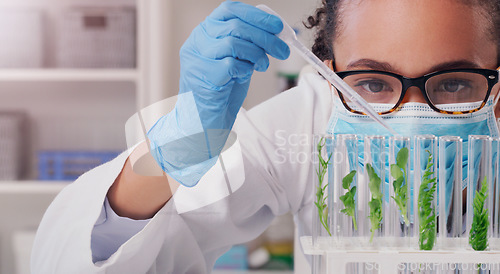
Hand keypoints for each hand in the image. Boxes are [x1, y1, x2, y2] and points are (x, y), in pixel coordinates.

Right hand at [148, 1, 289, 186]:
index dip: (256, 15)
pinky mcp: (202, 77)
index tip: (276, 25)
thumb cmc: (221, 91)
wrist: (204, 122)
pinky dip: (245, 70)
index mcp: (204, 33)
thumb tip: (275, 32)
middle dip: (265, 37)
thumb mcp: (236, 59)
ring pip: (233, 43)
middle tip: (282, 49)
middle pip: (235, 26)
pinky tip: (244, 77)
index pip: (229, 10)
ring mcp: (196, 59)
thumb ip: (248, 43)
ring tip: (262, 66)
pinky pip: (231, 65)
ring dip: (256, 54)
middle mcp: (197, 42)